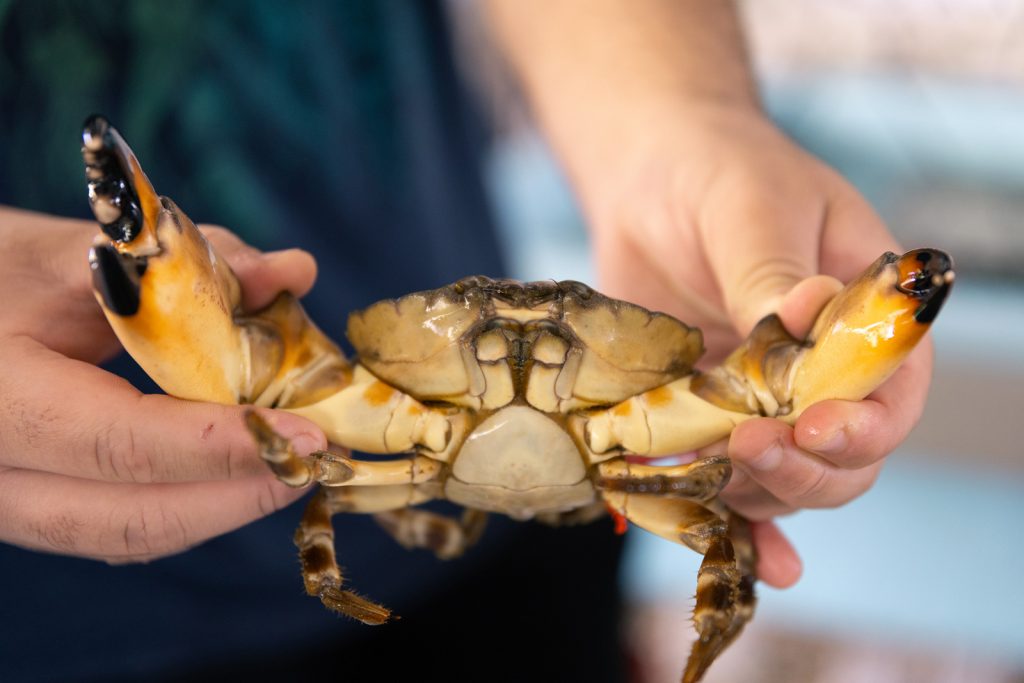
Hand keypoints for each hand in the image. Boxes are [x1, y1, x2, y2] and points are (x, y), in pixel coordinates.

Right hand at [0, 207, 325, 561]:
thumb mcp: (72, 251)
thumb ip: (184, 262)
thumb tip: (292, 271)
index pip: (120, 442)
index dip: (223, 446)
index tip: (307, 435)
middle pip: (130, 518)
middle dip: (238, 494)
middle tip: (315, 460)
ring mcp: (6, 502)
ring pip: (125, 534)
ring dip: (219, 507)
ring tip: (291, 465)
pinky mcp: (30, 505)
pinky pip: (114, 522)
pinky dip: (186, 501)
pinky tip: (239, 470)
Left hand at [586, 105, 932, 586]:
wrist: (646, 174)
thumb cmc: (717, 171)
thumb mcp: (751, 207)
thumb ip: (773, 272)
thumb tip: (809, 311)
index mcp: (863, 317)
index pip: (890, 395)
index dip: (860, 427)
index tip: (809, 427)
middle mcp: (821, 370)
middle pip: (843, 459)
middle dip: (801, 470)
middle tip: (744, 448)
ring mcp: (762, 398)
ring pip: (781, 482)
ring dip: (751, 495)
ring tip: (703, 475)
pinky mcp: (704, 413)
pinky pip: (721, 478)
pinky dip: (725, 519)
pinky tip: (730, 549)